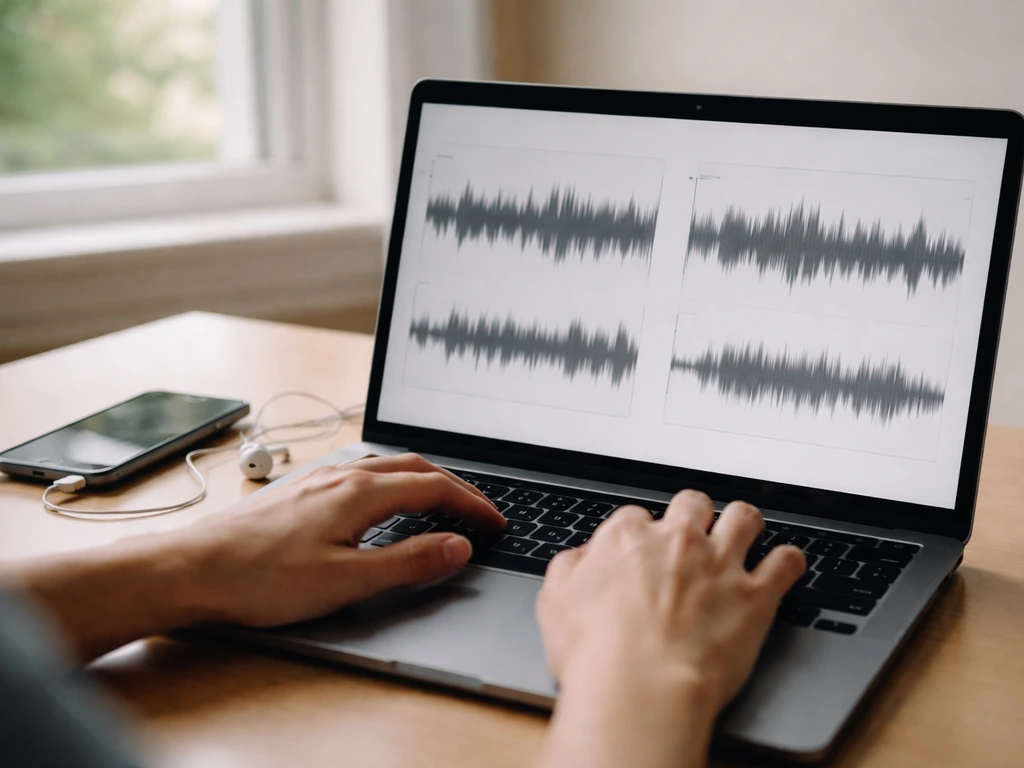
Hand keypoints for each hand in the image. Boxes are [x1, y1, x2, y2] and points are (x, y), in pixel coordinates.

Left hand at [14, 454, 504, 660]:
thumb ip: (408, 562)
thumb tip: (458, 547)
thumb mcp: (346, 580)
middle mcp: (341, 474)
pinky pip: (362, 471)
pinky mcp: (300, 489)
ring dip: (424, 478)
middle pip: (415, 467)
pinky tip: (381, 500)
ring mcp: (318, 477)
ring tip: (442, 500)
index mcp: (359, 492)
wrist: (190, 568)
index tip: (495, 522)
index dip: (472, 504)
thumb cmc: (259, 578)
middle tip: (479, 510)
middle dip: (455, 485)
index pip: (434, 488)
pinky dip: (393, 480)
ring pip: (387, 465)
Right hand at [535, 491, 804, 767]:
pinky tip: (785, 564)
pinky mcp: (755, 596)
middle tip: (692, 532)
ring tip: (744, 530)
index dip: (639, 533)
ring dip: (744, 522)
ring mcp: (720, 565)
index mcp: (627, 538)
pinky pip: (785, 563)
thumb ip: (570, 568)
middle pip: (693, 504)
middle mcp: (677, 541)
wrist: (640, 688)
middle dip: (693, 513)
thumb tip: (580, 559)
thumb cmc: (596, 653)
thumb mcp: (555, 602)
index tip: (641, 549)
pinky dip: (788, 562)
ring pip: (744, 518)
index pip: (636, 517)